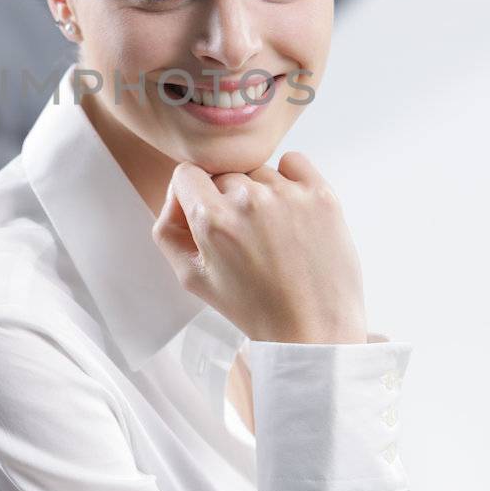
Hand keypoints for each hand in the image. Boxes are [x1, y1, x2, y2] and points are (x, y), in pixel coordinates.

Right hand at [152, 151, 366, 344]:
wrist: (313, 328)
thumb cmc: (254, 307)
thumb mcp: (192, 278)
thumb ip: (168, 230)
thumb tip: (176, 197)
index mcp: (212, 219)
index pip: (186, 174)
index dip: (192, 195)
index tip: (205, 214)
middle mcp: (249, 200)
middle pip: (225, 175)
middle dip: (228, 201)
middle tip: (245, 239)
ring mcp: (288, 194)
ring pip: (259, 173)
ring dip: (261, 195)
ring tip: (274, 235)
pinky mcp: (320, 194)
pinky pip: (294, 163)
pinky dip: (291, 180)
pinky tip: (292, 213)